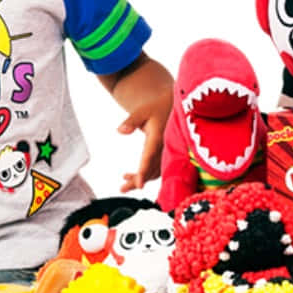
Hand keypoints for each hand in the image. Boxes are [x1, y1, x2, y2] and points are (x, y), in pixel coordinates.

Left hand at [99, 55, 173, 191]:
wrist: (172, 104)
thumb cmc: (155, 107)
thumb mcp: (141, 111)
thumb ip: (131, 121)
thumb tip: (120, 131)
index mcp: (159, 138)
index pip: (149, 157)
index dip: (144, 171)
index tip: (138, 184)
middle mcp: (165, 148)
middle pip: (151, 168)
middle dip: (138, 180)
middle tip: (122, 189)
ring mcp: (167, 152)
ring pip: (154, 171)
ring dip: (140, 179)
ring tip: (122, 187)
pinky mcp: (166, 154)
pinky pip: (156, 169)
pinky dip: (144, 174)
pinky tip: (127, 176)